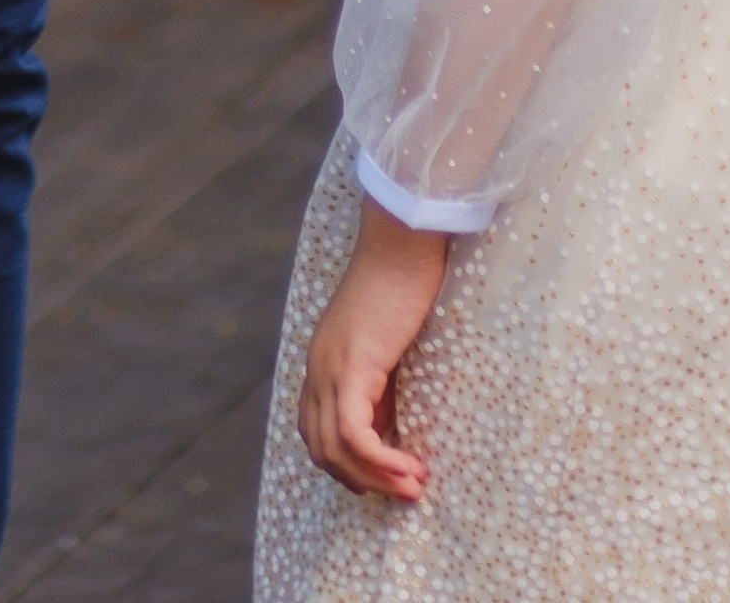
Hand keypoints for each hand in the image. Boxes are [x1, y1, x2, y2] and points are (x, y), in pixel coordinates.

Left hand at [296, 201, 447, 501]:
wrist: (403, 239)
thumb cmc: (405, 280)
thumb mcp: (387, 340)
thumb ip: (380, 377)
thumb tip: (394, 423)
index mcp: (322, 360)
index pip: (315, 432)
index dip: (345, 465)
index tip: (385, 477)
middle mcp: (317, 367)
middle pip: (320, 449)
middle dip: (362, 480)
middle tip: (404, 491)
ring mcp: (330, 367)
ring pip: (333, 450)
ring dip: (375, 478)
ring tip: (413, 486)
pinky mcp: (352, 366)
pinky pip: (353, 435)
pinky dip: (379, 461)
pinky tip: (409, 467)